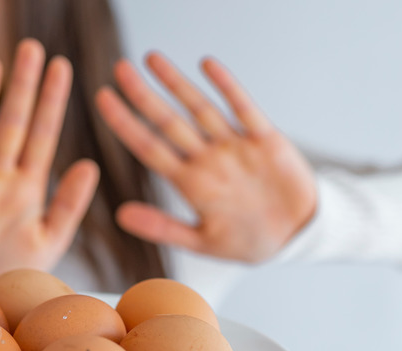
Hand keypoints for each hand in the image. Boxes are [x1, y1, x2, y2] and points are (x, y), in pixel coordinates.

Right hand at [0, 39, 99, 287]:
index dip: (53, 102)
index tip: (63, 67)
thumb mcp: (49, 242)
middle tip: (31, 48)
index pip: (43, 136)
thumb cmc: (14, 279)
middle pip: (11, 125)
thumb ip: (68, 205)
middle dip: (21, 88)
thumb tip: (90, 165)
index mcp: (28, 190)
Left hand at [97, 53, 316, 263]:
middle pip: (169, 121)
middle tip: (119, 68)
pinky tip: (207, 65)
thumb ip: (162, 227)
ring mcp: (235, 146)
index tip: (103, 99)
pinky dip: (227, 87)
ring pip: (200, 108)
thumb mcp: (203, 241)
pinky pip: (244, 108)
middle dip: (143, 95)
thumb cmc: (248, 240)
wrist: (298, 235)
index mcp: (191, 183)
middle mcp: (208, 159)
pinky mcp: (265, 140)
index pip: (149, 148)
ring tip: (151, 58)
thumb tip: (120, 216)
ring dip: (177, 83)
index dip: (125, 124)